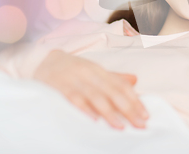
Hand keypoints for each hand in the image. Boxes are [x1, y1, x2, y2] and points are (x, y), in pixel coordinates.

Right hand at [33, 50, 148, 129]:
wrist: (43, 61)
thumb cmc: (73, 70)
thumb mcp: (94, 71)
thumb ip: (113, 78)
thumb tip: (135, 80)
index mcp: (100, 70)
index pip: (121, 86)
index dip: (134, 100)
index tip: (145, 115)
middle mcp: (89, 74)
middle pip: (112, 92)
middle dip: (128, 109)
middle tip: (140, 124)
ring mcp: (74, 80)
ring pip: (95, 97)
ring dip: (109, 112)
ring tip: (120, 126)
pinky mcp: (59, 87)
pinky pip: (73, 99)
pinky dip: (84, 109)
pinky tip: (93, 120)